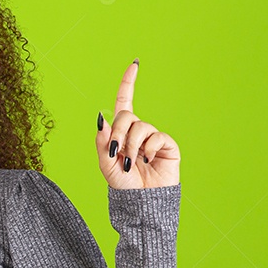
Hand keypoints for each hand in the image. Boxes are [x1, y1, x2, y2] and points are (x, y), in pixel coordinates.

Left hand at [96, 59, 180, 188]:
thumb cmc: (123, 185)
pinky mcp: (166, 145)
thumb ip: (103, 141)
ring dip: (131, 145)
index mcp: (122, 132)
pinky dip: (147, 149)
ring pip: (139, 126)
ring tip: (132, 162)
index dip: (128, 83)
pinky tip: (147, 160)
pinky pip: (155, 136)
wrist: (141, 202)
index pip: (124, 102)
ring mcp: (153, 137)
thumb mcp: (106, 163)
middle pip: (126, 115)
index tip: (135, 65)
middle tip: (117, 152)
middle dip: (118, 132)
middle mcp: (138, 131)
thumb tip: (101, 118)